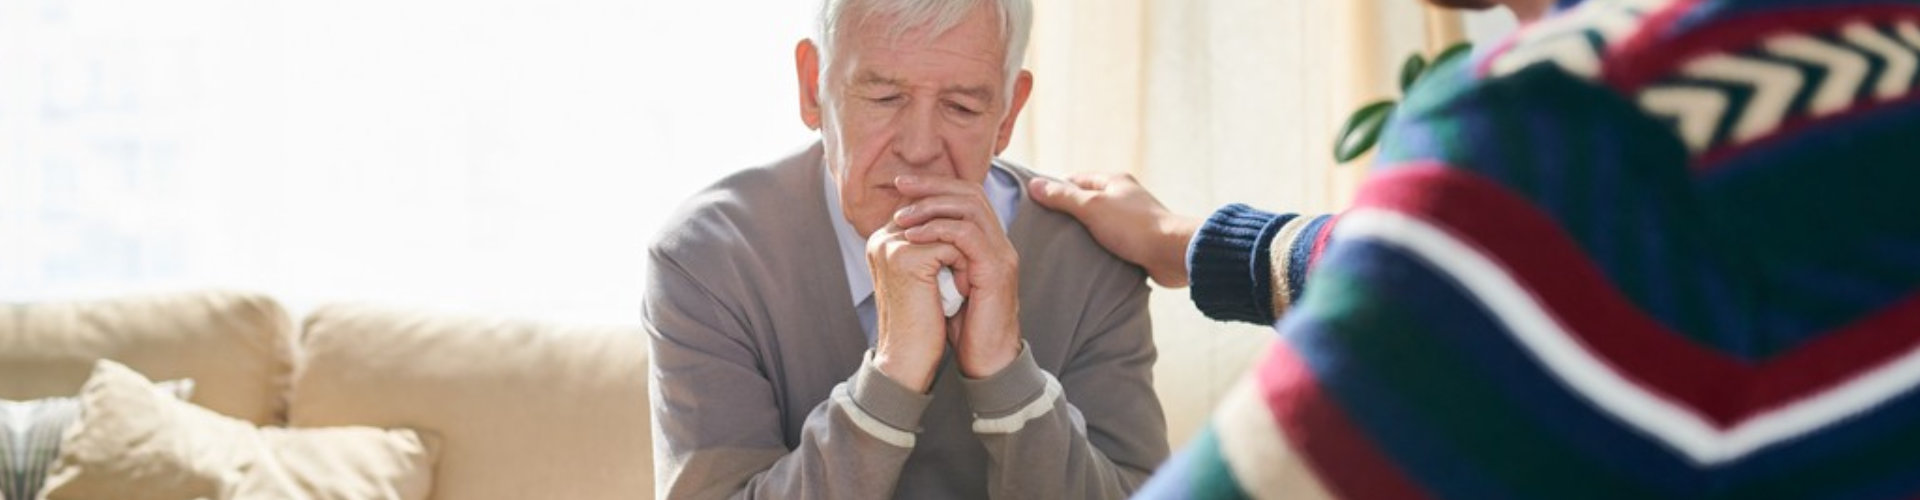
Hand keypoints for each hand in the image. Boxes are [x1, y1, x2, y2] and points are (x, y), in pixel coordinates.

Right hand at [866, 222, 960, 392]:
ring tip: (963, 286)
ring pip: (950, 228)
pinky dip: (965, 267)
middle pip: (940, 214)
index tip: (966, 263)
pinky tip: (961, 292)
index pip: (929, 211)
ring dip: (966, 256)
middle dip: (962, 241)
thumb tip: (962, 221)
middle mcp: (882, 238)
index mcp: (884, 240)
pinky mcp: (906, 258)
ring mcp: (891, 245)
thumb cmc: (920, 324)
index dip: (956, 233)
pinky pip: (952, 244)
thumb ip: (932, 246)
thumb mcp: (926, 277)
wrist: (907, 360)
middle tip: (969, 275)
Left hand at [893, 175, 1021, 378]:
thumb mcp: (944, 282)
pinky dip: (938, 229)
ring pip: (970, 207)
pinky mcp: (996, 270)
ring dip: (931, 205)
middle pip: (970, 192)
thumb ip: (935, 255)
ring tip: (901, 217)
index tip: (902, 186)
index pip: (966, 195)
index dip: (935, 185)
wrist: (986, 360)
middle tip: (900, 186)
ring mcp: (1001, 255)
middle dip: (931, 185)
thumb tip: (904, 232)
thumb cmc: (963, 326)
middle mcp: (999, 243)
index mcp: (987, 243)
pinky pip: (968, 235)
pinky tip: (914, 236)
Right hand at [1028, 173, 1199, 287]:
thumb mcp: (1092, 207)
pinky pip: (1111, 242)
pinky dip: (1099, 249)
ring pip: (1099, 224)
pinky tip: (1087, 260)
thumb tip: (1034, 185)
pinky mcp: (1138, 242)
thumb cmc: (1134, 226)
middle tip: (1046, 229)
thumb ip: (1063, 197)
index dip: (1056, 190)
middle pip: (1087, 202)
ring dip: (1084, 234)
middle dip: (1068, 214)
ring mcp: (1132, 220)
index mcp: (1115, 181)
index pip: (1076, 180)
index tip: (1037, 204)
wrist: (1172, 254)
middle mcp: (1124, 197)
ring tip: (1062, 247)